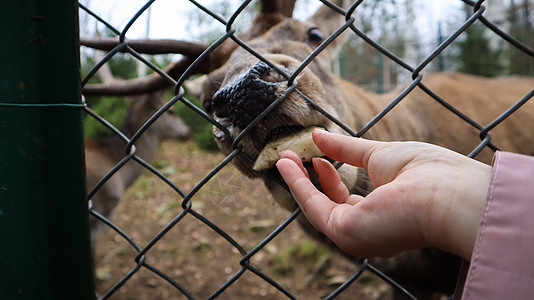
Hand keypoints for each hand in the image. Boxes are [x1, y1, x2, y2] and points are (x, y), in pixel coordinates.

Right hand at [276, 129, 491, 259]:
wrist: (446, 192)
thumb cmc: (425, 172)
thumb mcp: (378, 155)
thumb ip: (346, 149)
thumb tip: (318, 135)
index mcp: (382, 216)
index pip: (347, 201)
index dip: (329, 178)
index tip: (317, 155)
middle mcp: (367, 231)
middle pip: (328, 206)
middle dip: (308, 180)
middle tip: (291, 155)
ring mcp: (356, 235)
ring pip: (316, 207)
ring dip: (297, 181)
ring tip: (283, 156)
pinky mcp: (345, 232)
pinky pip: (313, 206)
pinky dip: (298, 185)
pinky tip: (288, 164)